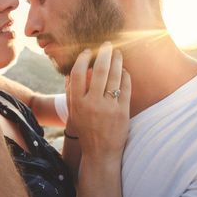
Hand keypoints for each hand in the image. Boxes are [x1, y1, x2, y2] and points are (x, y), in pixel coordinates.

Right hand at [67, 42, 130, 164]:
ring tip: (118, 54)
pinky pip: (125, 88)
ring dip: (117, 61)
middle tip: (108, 44)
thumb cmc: (86, 130)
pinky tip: (124, 71)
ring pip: (114, 77)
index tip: (88, 51)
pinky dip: (125, 76)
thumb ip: (71, 93)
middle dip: (104, 54)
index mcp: (77, 103)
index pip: (78, 73)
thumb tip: (71, 73)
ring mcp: (108, 108)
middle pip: (99, 71)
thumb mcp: (74, 113)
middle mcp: (92, 104)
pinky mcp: (122, 112)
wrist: (101, 152)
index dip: (83, 59)